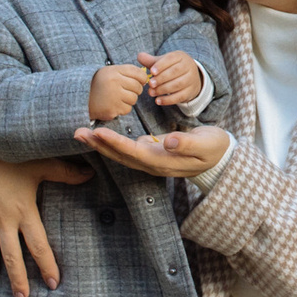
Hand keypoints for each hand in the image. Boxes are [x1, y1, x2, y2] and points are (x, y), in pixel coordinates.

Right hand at [0, 139, 91, 295]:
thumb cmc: (7, 155)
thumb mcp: (39, 163)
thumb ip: (65, 172)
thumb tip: (91, 173)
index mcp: (23, 212)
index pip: (38, 246)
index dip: (47, 266)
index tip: (54, 283)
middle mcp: (2, 221)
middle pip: (10, 258)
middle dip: (17, 280)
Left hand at [72, 123, 231, 178]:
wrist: (219, 158)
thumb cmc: (214, 148)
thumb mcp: (206, 144)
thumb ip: (187, 143)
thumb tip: (167, 141)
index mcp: (164, 161)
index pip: (134, 152)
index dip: (115, 143)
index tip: (98, 132)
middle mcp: (153, 163)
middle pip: (120, 156)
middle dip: (98, 145)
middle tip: (78, 133)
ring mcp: (150, 160)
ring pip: (121, 154)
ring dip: (100, 145)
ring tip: (82, 134)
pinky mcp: (150, 153)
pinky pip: (126, 150)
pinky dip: (111, 143)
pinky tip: (100, 135)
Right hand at [88, 63, 147, 122]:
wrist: (81, 98)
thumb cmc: (100, 84)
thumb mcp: (110, 72)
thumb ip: (126, 72)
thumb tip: (146, 78)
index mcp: (114, 71)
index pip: (138, 73)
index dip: (141, 78)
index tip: (138, 81)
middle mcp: (114, 82)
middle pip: (138, 87)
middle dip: (135, 90)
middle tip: (126, 91)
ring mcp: (113, 97)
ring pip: (134, 99)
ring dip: (129, 100)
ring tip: (118, 97)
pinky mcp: (112, 110)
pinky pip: (127, 109)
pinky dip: (123, 108)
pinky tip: (114, 105)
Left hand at [143, 50, 203, 107]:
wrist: (190, 78)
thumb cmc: (172, 67)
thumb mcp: (163, 62)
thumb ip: (151, 61)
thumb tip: (139, 56)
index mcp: (180, 57)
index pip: (171, 58)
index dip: (161, 65)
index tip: (151, 72)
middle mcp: (188, 67)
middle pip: (175, 72)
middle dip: (161, 78)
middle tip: (150, 84)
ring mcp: (191, 79)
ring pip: (178, 84)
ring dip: (163, 89)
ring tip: (151, 93)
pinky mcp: (190, 92)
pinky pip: (180, 96)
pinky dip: (168, 100)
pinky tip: (158, 101)